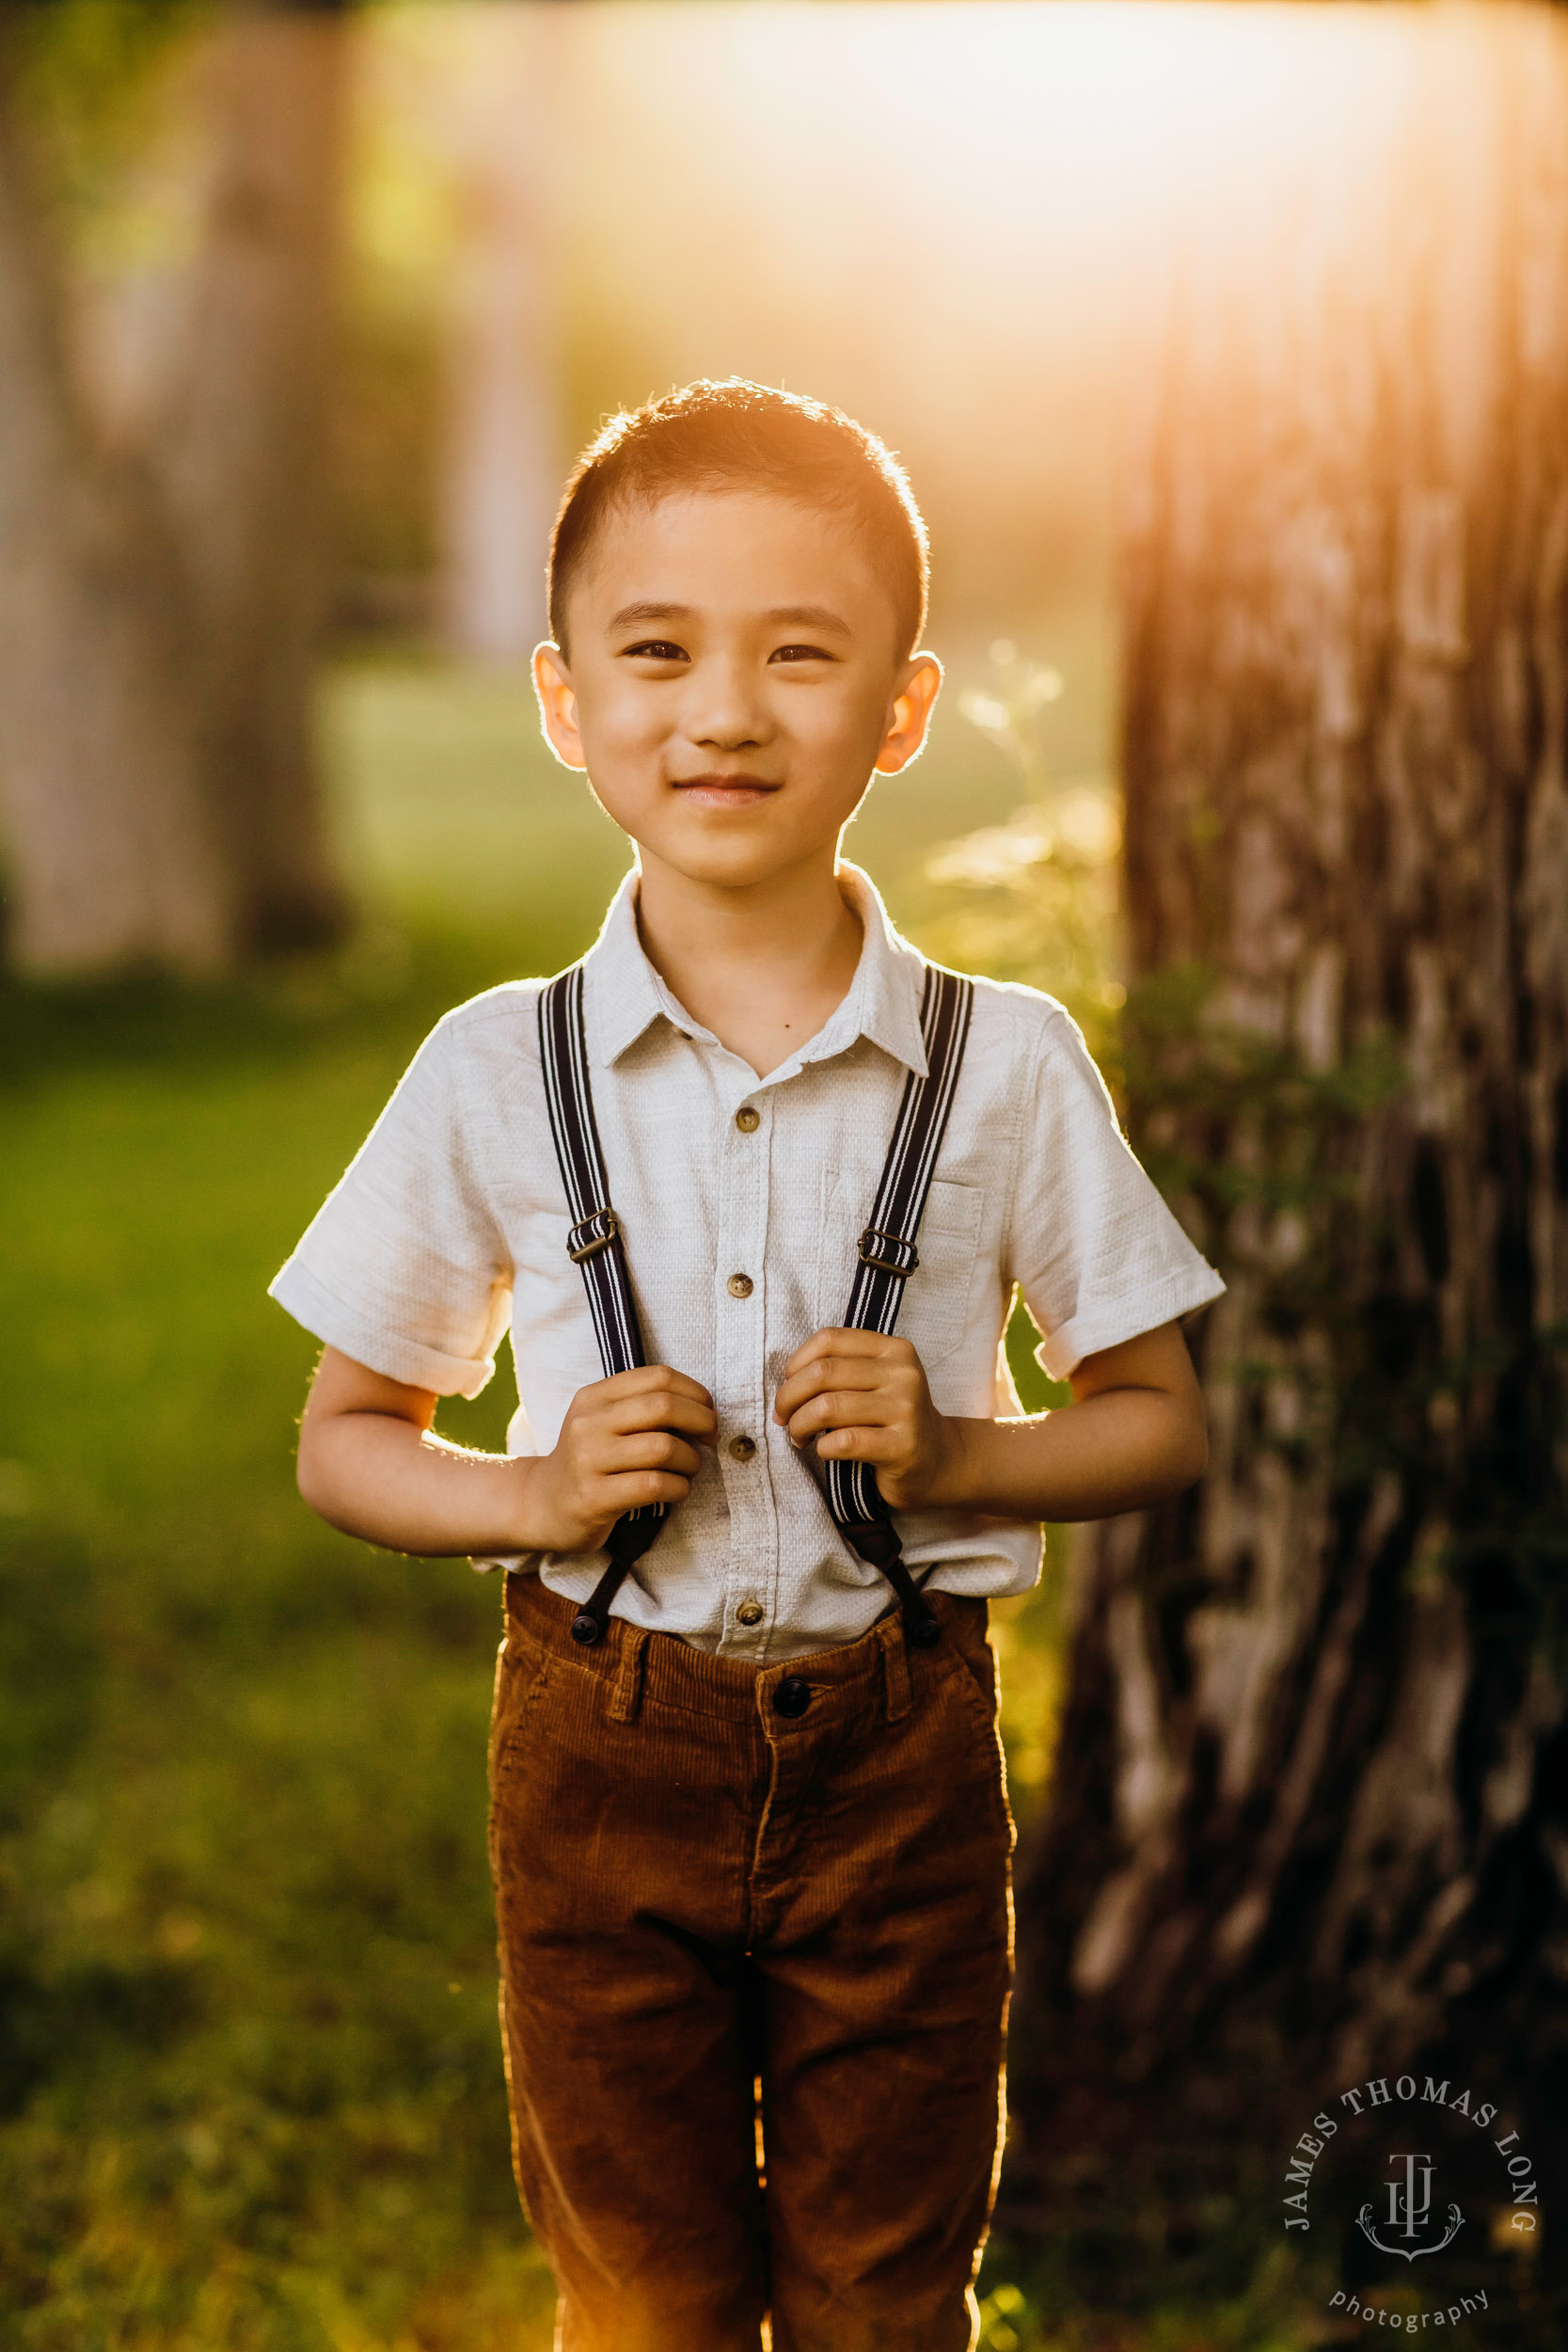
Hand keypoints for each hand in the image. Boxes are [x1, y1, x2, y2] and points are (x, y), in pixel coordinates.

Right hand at [522, 1366, 716, 1552]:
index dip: (695, 1392)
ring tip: (689, 1469)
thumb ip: (642, 1407)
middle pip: (663, 1407)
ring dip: (691, 1461)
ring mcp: (588, 1461)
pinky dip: (679, 1488)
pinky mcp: (594, 1498)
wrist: (543, 1504)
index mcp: (594, 1397)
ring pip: (663, 1448)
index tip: (708, 1411)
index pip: (658, 1377)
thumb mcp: (603, 1422)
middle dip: (701, 1421)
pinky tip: (676, 1491)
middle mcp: (588, 1424)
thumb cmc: (590, 1460)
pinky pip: (654, 1485)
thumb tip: (704, 1407)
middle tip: (710, 1438)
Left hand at [773, 1329, 961, 1510]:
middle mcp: (904, 1374)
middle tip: (782, 1417)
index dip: (796, 1363)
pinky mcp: (903, 1446)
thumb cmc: (891, 1420)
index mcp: (894, 1349)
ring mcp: (906, 1410)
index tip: (787, 1386)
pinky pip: (844, 1441)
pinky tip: (824, 1451)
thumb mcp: (875, 1382)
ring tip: (799, 1436)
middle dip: (789, 1397)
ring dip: (800, 1425)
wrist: (938, 1461)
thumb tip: (786, 1380)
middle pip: (823, 1373)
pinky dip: (822, 1448)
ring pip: (828, 1407)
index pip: (829, 1340)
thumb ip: (839, 1370)